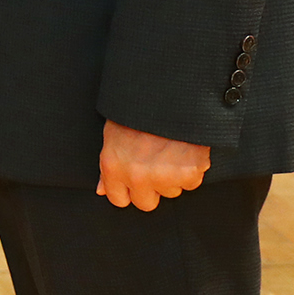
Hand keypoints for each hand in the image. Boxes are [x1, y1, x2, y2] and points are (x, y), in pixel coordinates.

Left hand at [96, 120, 210, 210]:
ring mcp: (163, 177)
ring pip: (170, 191)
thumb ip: (109, 164)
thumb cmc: (139, 109)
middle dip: (151, 188)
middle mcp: (137, 176)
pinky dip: (191, 169)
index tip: (134, 182)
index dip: (127, 190)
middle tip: (155, 165)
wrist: (171, 90)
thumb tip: (102, 190)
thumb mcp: (113, 131)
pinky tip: (185, 149)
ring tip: (170, 149)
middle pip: (146, 203)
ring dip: (172, 177)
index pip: (118, 199)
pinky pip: (191, 182)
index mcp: (113, 165)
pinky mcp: (189, 174)